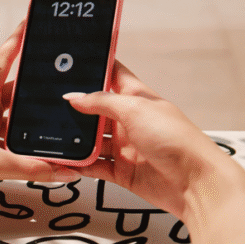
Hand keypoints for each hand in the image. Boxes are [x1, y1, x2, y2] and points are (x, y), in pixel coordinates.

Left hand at [0, 22, 79, 201]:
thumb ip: (30, 167)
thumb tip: (64, 169)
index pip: (1, 63)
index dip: (15, 42)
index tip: (28, 24)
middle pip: (14, 91)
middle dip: (35, 85)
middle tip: (59, 77)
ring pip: (13, 116)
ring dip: (31, 118)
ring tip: (57, 117)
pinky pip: (9, 136)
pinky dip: (24, 141)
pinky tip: (39, 149)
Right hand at [64, 61, 244, 218]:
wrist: (194, 183)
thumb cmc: (177, 140)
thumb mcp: (135, 110)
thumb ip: (101, 102)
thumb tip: (74, 96)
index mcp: (138, 98)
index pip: (113, 74)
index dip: (95, 66)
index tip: (72, 60)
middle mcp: (131, 120)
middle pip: (96, 110)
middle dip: (76, 107)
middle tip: (50, 103)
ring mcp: (126, 146)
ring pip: (92, 139)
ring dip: (75, 138)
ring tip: (52, 133)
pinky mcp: (123, 171)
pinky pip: (95, 165)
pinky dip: (80, 163)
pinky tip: (67, 160)